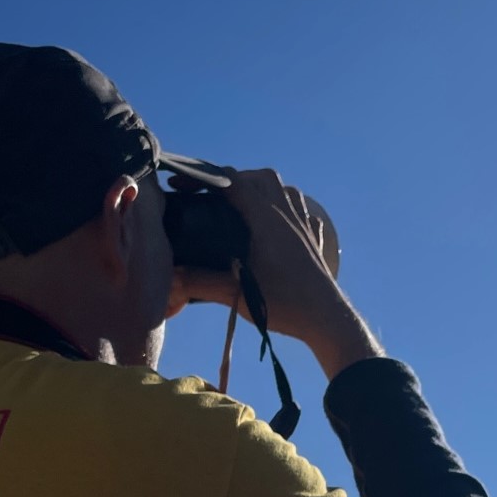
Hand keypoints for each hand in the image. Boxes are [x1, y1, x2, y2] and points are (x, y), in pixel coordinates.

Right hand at [173, 168, 381, 378]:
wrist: (327, 319)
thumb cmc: (284, 304)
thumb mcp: (235, 294)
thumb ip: (199, 283)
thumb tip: (170, 276)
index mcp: (266, 218)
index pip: (232, 181)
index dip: (203, 178)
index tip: (181, 185)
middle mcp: (287, 214)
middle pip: (260, 177)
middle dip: (232, 179)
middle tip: (212, 194)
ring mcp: (304, 225)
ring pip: (284, 189)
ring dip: (261, 189)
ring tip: (243, 204)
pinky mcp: (315, 239)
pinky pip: (302, 210)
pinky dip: (286, 207)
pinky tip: (278, 221)